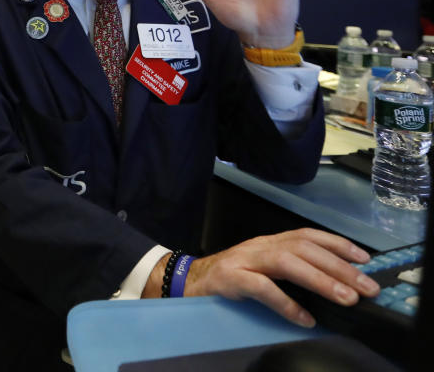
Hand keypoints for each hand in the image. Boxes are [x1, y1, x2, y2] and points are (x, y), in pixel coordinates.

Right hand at [145, 229, 379, 326]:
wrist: (185, 281)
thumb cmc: (229, 278)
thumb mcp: (261, 268)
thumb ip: (289, 272)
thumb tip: (331, 287)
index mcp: (269, 242)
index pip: (307, 235)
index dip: (337, 244)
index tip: (365, 260)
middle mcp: (260, 246)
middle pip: (303, 248)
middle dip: (339, 267)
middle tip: (366, 287)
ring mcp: (244, 260)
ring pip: (286, 262)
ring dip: (320, 280)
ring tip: (345, 298)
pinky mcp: (230, 279)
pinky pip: (261, 288)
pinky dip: (286, 303)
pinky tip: (304, 318)